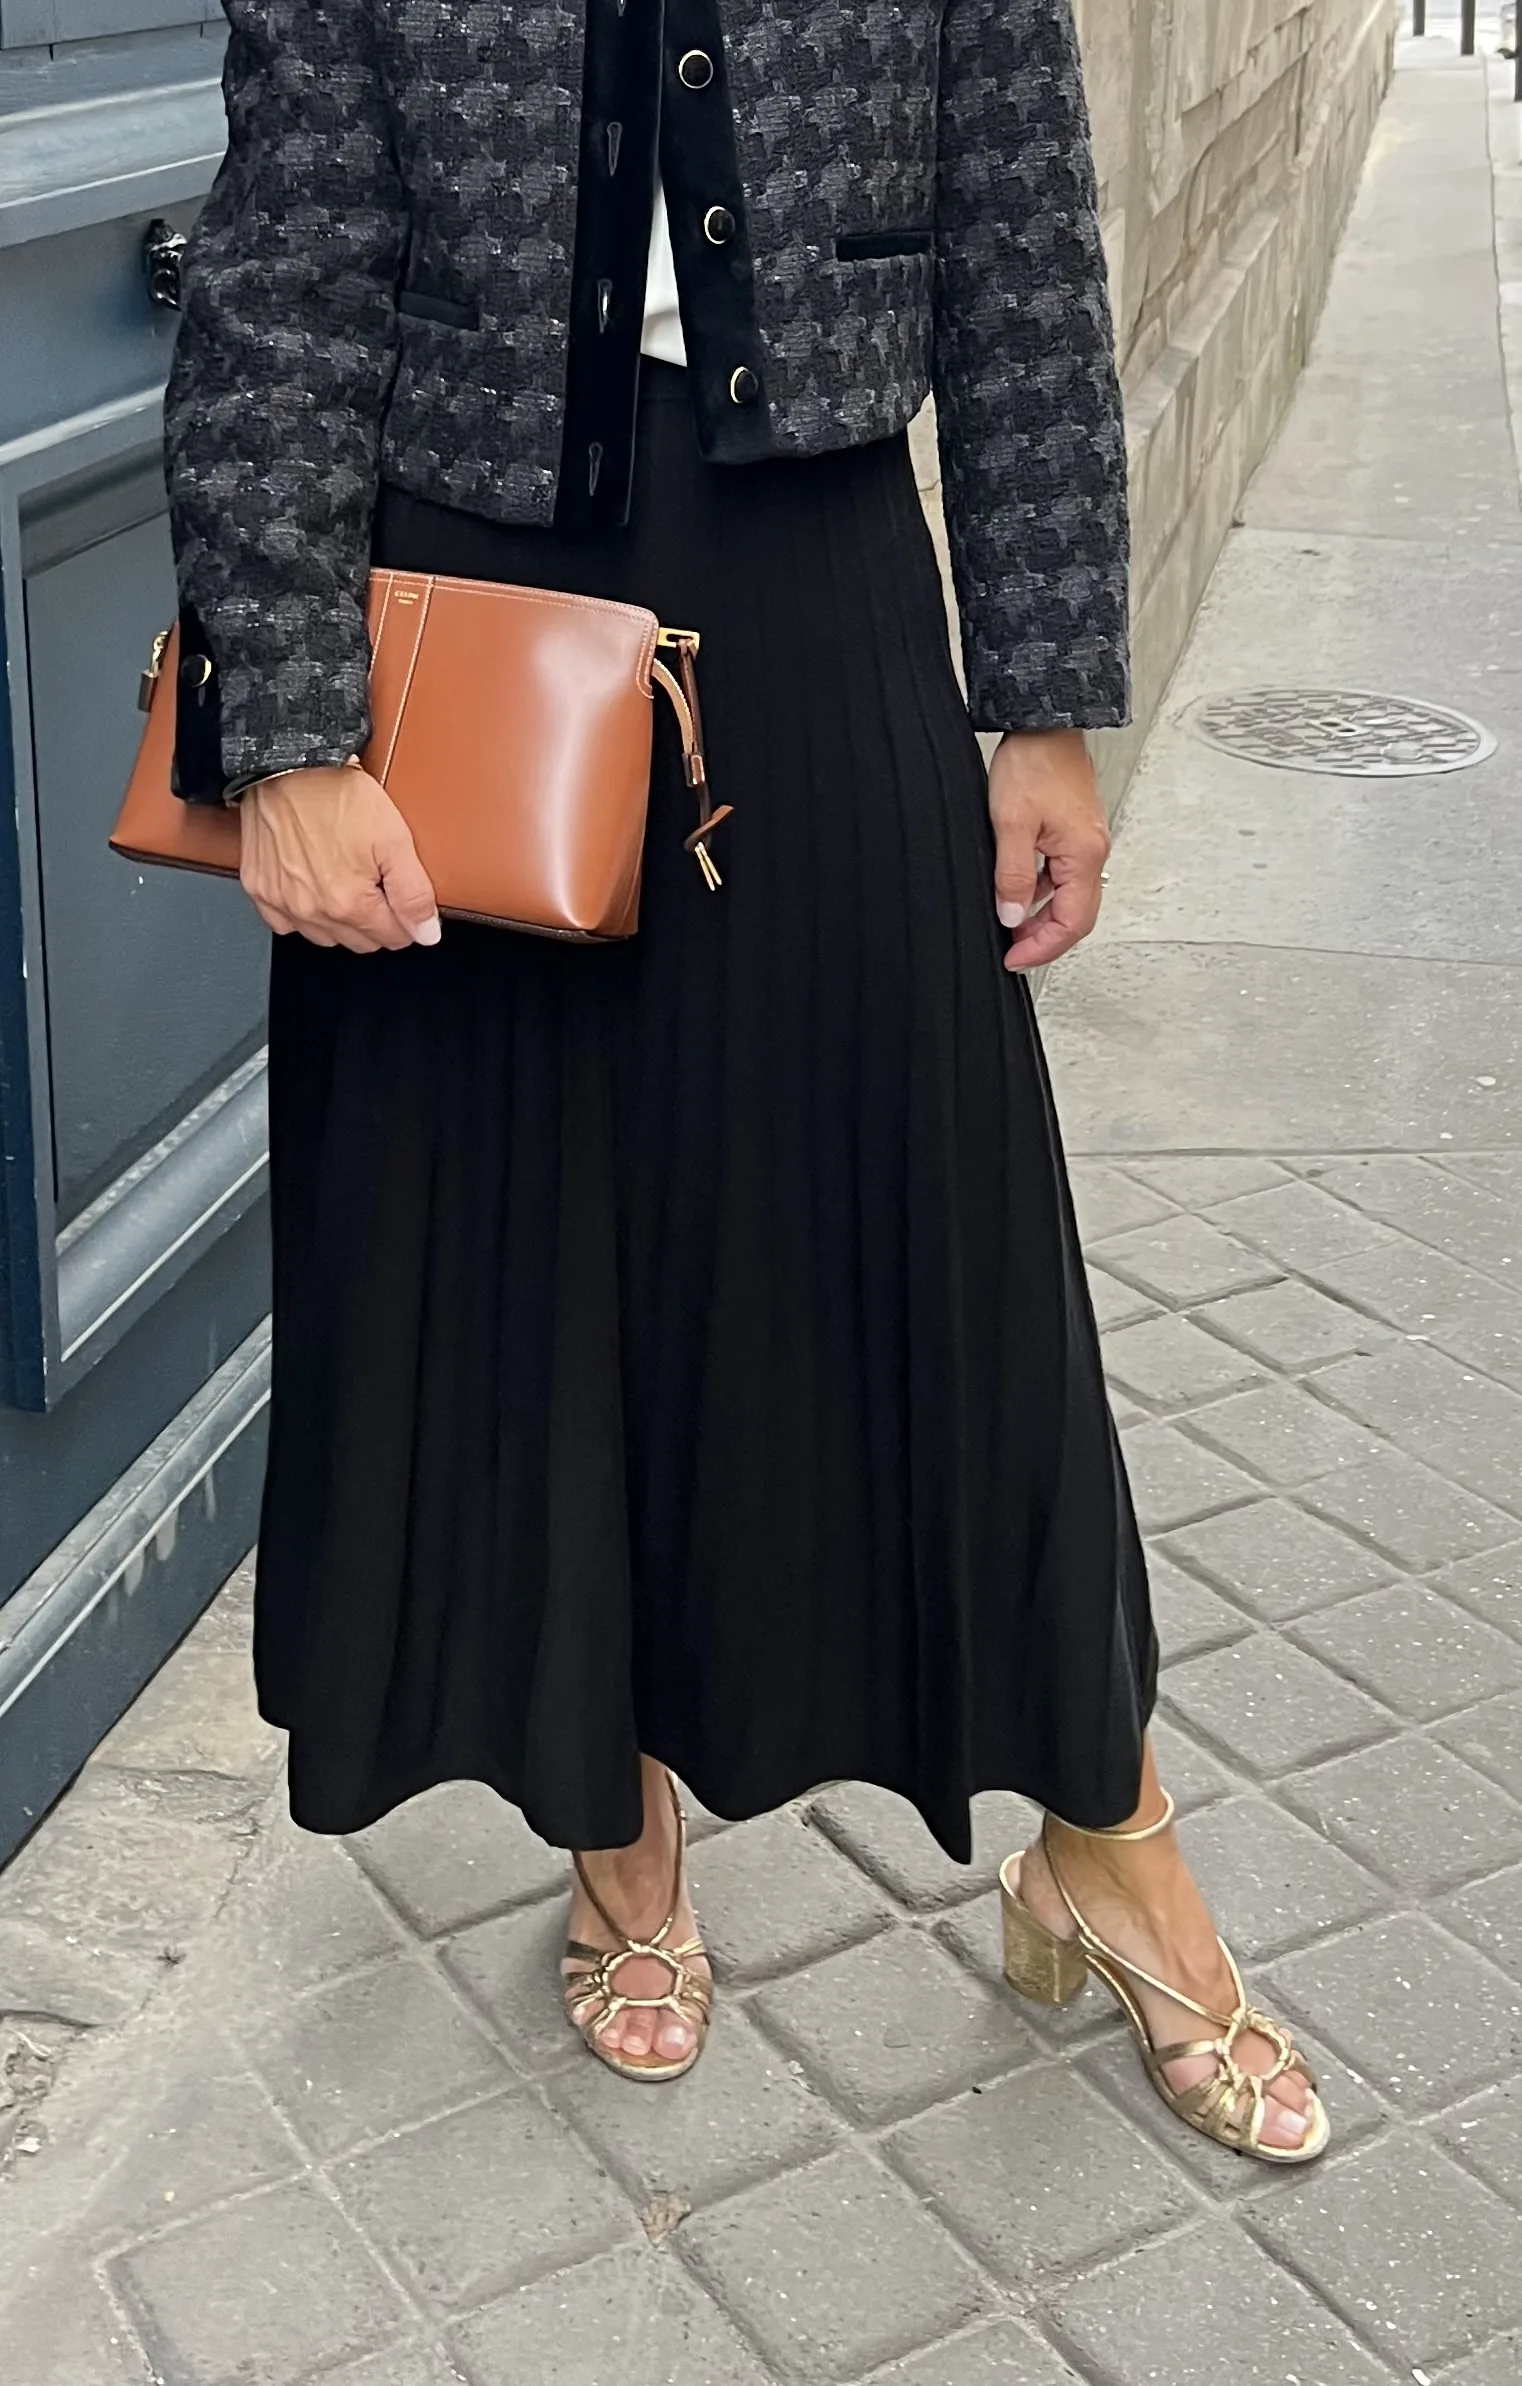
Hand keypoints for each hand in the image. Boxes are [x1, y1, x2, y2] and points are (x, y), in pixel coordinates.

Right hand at [238, 759, 440, 951]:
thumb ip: (414, 894)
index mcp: (349, 903)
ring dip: (341, 920)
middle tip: (375, 881)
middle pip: (361, 941)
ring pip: (325, 936)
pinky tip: (313, 885)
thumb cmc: (336, 794)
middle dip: (376, 920)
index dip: (405, 917)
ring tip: (345, 879)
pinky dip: (303, 913)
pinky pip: (286, 923)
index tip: (401, 894)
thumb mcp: (394, 838)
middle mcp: (313, 910)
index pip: (393, 937)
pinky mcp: (260, 889)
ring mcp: (282, 902)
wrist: (287, 765)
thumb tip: (426, 934)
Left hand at [988, 727, 1110, 970]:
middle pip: (1077, 916)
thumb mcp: (1011, 824)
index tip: (1013, 959)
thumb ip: (1014, 877)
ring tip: (1011, 925)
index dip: (1041, 948)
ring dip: (1043, 918)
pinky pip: (1064, 876)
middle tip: (1012, 951)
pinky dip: (1044, 893)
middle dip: (1044, 940)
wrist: (1045, 721)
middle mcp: (1092, 852)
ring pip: (1070, 897)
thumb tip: (1014, 918)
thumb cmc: (1033, 763)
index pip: (1071, 923)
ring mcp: (1086, 842)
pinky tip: (1019, 891)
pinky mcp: (1076, 832)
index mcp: (1083, 855)